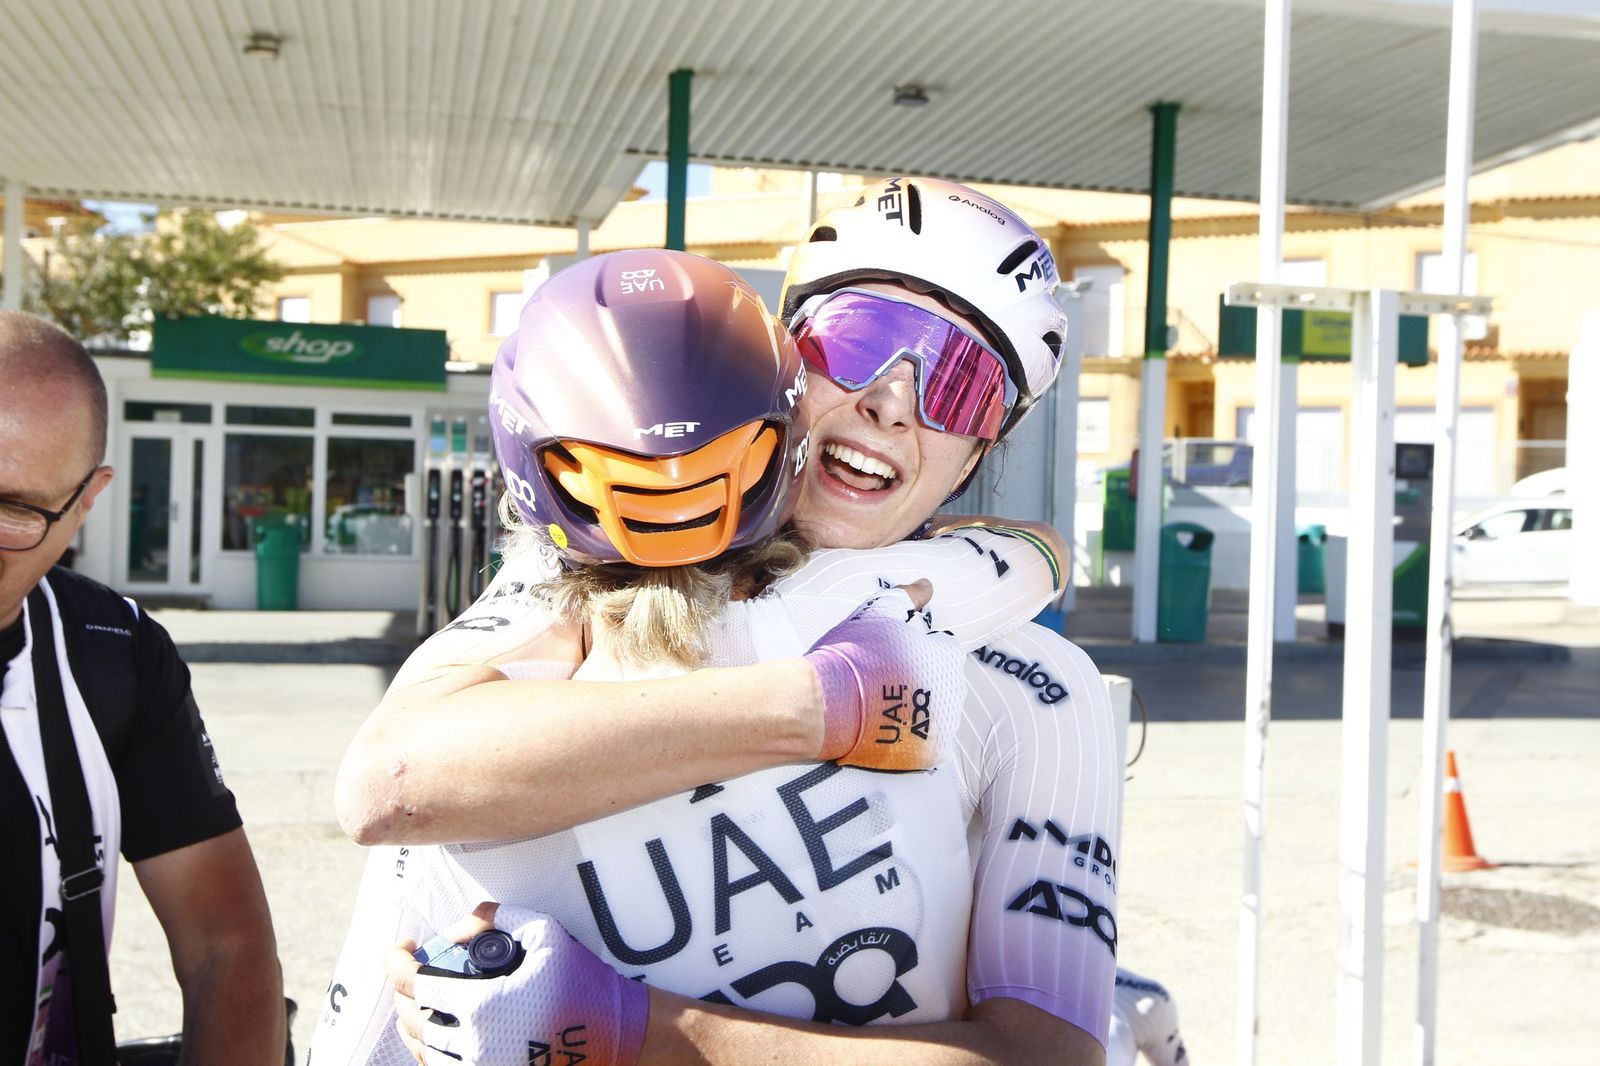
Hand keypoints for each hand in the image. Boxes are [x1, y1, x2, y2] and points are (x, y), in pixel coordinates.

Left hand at [388, 903, 647, 1065]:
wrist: (615, 1033)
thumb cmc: (581, 981)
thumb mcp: (546, 933)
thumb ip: (498, 917)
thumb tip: (457, 928)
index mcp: (482, 1007)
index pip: (417, 985)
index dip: (397, 962)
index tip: (399, 948)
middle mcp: (475, 1047)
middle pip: (413, 1022)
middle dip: (402, 993)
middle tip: (410, 973)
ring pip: (424, 1054)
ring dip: (413, 1026)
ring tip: (418, 1004)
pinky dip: (432, 1053)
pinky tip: (437, 1035)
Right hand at [803, 582, 963, 770]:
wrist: (824, 707)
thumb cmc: (850, 655)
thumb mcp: (877, 612)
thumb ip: (907, 595)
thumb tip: (928, 585)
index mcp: (947, 656)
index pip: (942, 649)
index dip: (916, 651)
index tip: (891, 658)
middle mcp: (954, 691)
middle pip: (942, 682)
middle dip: (920, 681)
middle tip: (883, 682)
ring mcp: (944, 725)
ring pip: (936, 713)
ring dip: (917, 710)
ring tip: (882, 708)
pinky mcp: (931, 753)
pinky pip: (931, 743)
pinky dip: (915, 738)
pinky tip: (888, 730)